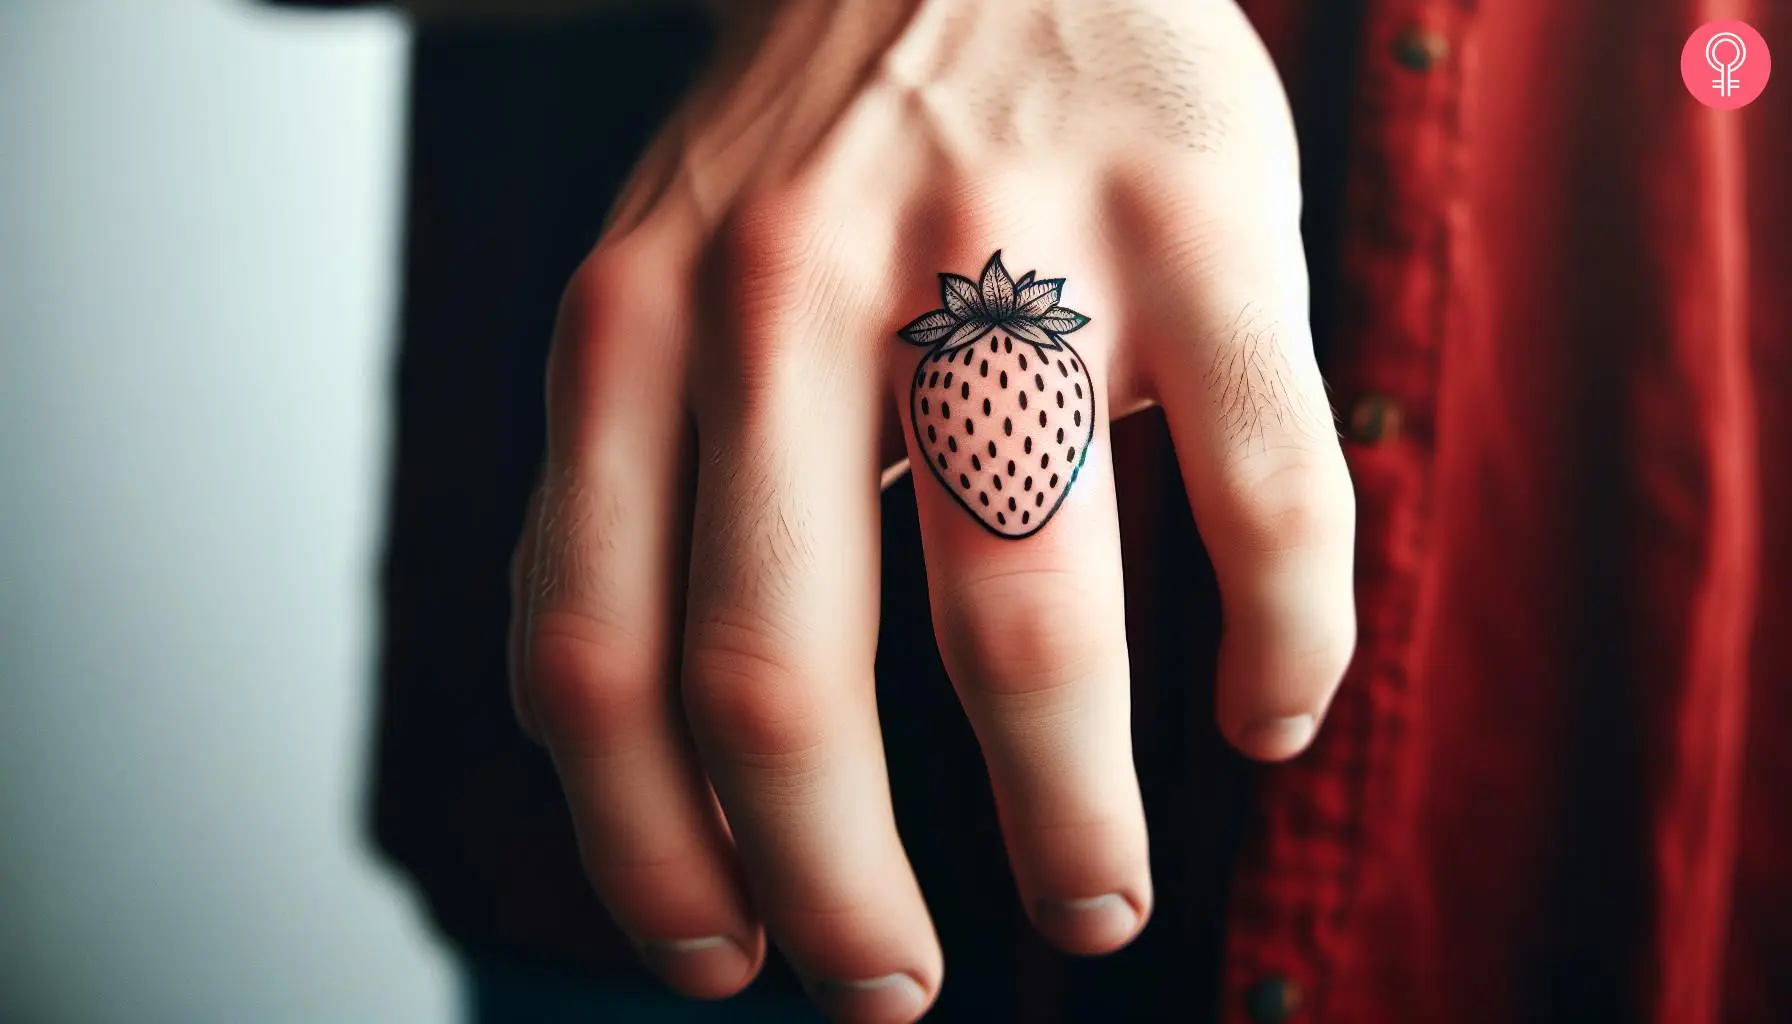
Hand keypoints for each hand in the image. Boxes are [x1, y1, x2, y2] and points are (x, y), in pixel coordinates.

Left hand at [510, 1, 1355, 1019]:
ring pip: (1029, 617)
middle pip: (784, 678)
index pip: (595, 656)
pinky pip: (1269, 499)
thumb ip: (635, 497)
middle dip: (840, 892)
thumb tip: (655, 781)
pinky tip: (1269, 713)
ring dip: (1062, 811)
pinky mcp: (1203, 218)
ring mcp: (1009, 247)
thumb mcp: (659, 287)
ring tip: (1087, 897)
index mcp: (637, 324)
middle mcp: (793, 291)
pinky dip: (1285, 651)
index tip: (723, 956)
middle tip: (892, 987)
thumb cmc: (816, 154)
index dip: (648, 853)